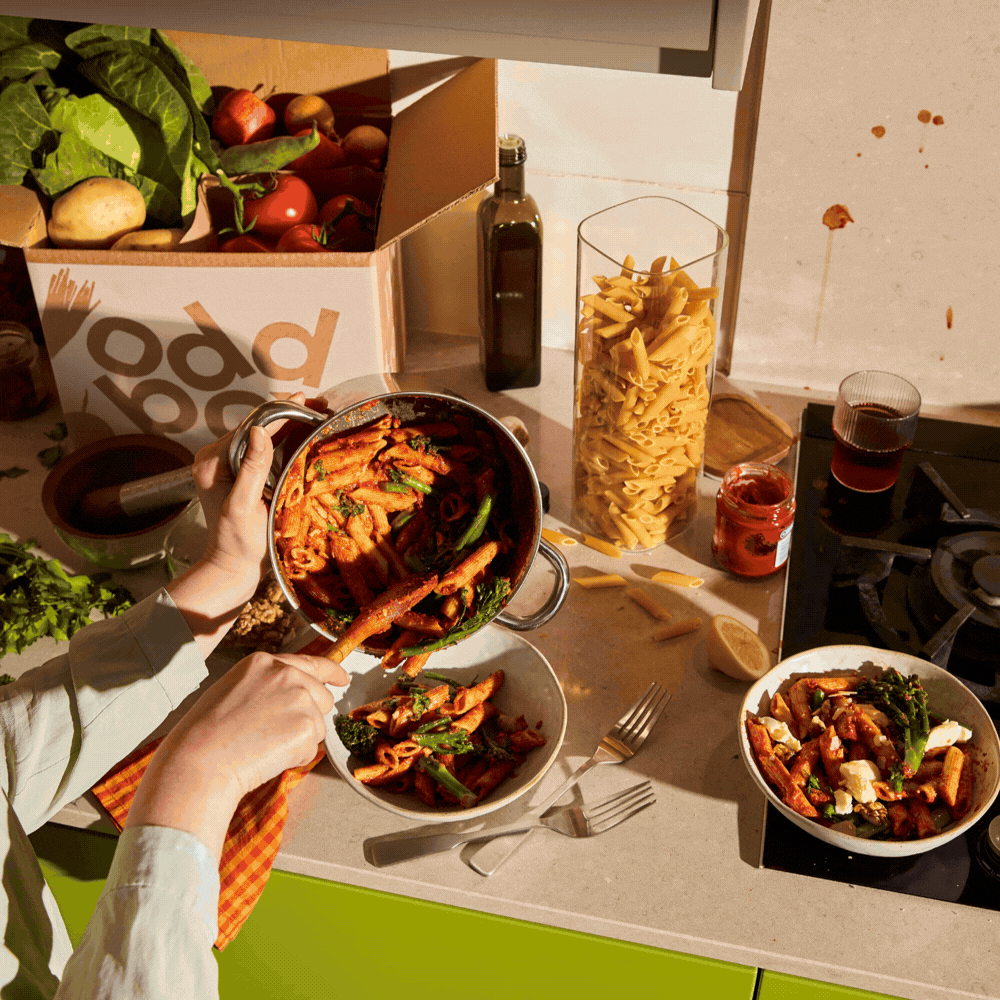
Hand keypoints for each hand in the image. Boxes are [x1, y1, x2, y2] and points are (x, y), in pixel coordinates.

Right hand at [124, 651, 349, 859]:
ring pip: (318, 724)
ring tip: (263, 744)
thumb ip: (267, 686)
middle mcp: (287, 674)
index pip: (311, 662)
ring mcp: (300, 698)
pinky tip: (267, 755)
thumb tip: (295, 696)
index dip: (332, 673)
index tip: (342, 678)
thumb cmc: (205, 734)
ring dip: (299, 739)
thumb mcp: (234, 690)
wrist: (199, 761)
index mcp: (264, 662)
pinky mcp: (307, 726)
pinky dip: (295, 757)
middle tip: (273, 734)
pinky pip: (311, 748)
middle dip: (308, 717)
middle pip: (322, 697)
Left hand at [191, 392, 305, 584]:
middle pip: (257, 428)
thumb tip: (260, 431)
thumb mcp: (244, 506)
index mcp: (213, 462)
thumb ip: (252, 469)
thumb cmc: (236, 542)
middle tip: (319, 407)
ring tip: (316, 416)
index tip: (306, 403)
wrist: (232, 567)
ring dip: (289, 428)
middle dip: (288, 416)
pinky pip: (264, 452)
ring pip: (262, 438)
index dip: (280, 414)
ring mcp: (230, 467)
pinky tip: (305, 436)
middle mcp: (218, 459)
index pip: (251, 428)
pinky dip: (285, 443)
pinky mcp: (241, 475)